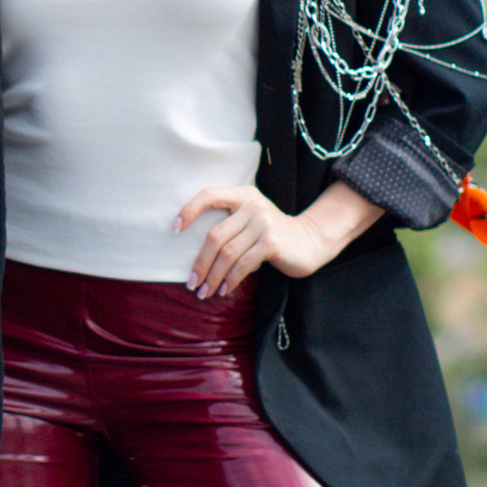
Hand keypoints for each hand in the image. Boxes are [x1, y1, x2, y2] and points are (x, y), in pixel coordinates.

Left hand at [175, 179, 376, 295]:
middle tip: (192, 284)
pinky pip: (243, 264)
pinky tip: (225, 290)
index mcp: (243, 195)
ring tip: (205, 292)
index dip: (189, 209)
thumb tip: (197, 254)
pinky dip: (231, 280)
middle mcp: (252, 205)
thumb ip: (230, 224)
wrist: (311, 240)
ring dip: (213, 277)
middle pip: (214, 236)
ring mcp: (263, 223)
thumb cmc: (273, 234)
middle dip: (200, 263)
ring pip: (227, 254)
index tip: (174, 229)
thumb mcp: (251, 220)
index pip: (209, 194)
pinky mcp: (272, 243)